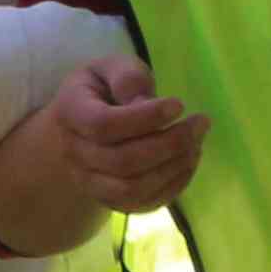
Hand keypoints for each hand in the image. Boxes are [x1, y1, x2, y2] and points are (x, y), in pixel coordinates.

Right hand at [44, 56, 203, 212]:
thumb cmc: (103, 89)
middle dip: (170, 144)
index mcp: (70, 113)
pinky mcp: (110, 200)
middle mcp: (73, 154)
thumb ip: (128, 78)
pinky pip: (142, 203)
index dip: (145, 118)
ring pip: (132, 189)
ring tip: (197, 142)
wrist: (82, 125)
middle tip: (201, 122)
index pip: (103, 125)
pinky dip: (172, 186)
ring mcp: (89, 182)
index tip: (179, 104)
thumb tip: (145, 105)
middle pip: (121, 161)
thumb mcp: (112, 68)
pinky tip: (188, 161)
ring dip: (173, 168)